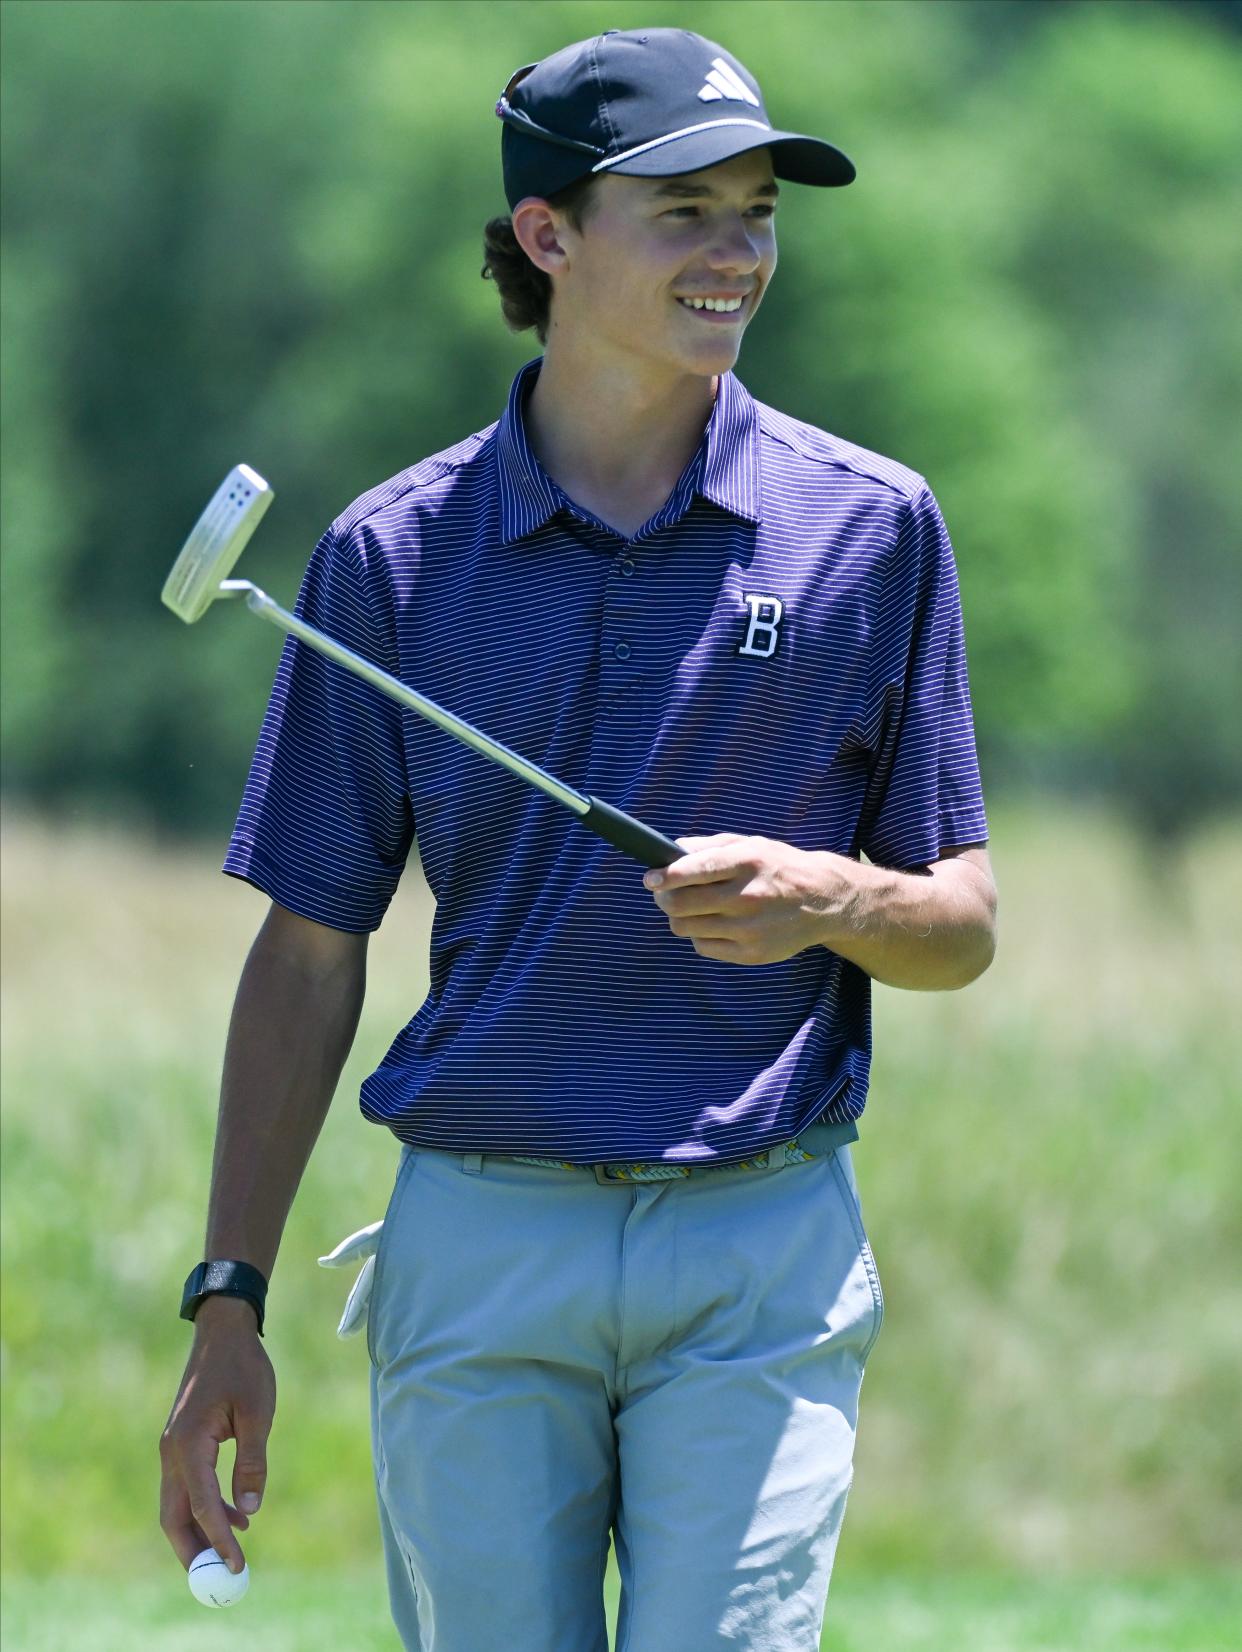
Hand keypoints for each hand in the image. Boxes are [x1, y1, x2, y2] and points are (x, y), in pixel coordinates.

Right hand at [159, 1297, 275, 1574]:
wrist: (223, 1331)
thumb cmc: (243, 1366)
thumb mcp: (257, 1412)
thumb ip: (252, 1461)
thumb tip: (250, 1509)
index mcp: (188, 1444)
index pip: (202, 1506)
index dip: (219, 1540)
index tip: (237, 1566)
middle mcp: (172, 1451)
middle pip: (174, 1516)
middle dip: (194, 1549)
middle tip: (220, 1576)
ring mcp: (172, 1448)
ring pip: (178, 1504)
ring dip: (200, 1530)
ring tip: (234, 1549)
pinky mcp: (181, 1443)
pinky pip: (187, 1486)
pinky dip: (204, 1507)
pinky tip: (235, 1514)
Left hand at [643, 833, 853, 965]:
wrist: (824, 900)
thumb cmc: (780, 867)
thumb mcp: (751, 845)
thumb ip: (710, 846)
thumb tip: (671, 850)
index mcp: (746, 862)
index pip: (694, 870)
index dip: (665, 876)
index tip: (650, 879)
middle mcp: (747, 896)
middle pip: (681, 904)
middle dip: (664, 898)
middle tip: (663, 894)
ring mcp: (749, 928)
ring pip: (686, 927)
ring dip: (679, 917)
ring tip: (690, 908)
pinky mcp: (751, 953)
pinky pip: (703, 947)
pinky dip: (699, 935)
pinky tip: (711, 924)